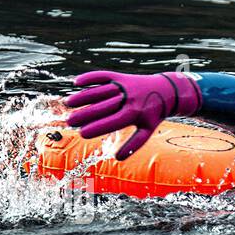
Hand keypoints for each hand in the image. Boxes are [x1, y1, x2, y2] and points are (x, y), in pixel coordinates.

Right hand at [64, 70, 201, 159]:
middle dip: (84, 114)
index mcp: (134, 114)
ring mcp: (123, 86)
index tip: (81, 134)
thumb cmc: (153, 114)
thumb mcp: (147, 130)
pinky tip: (76, 83)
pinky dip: (89, 78)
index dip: (96, 128)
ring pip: (99, 91)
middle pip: (102, 107)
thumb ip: (133, 145)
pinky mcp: (120, 76)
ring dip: (82, 97)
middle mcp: (127, 99)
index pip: (111, 122)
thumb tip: (117, 158)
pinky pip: (102, 76)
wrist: (166, 90)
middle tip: (69, 122)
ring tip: (68, 104)